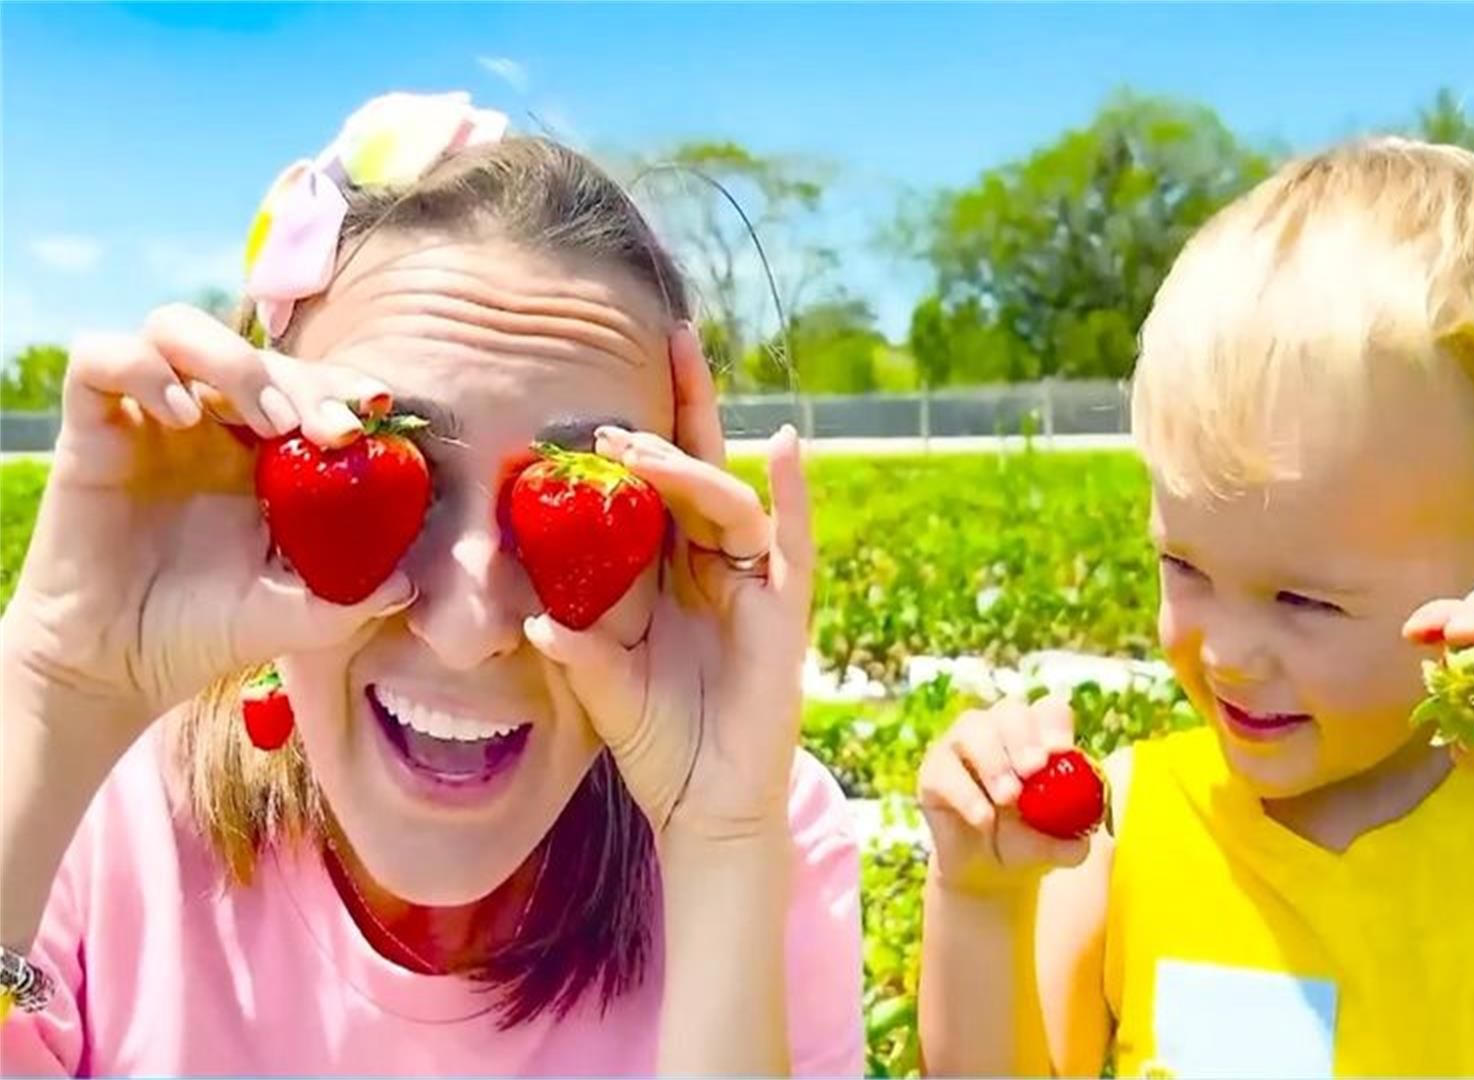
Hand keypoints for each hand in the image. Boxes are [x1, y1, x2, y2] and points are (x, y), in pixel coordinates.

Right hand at [1, 304, 414, 721]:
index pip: (310, 382)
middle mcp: (209, 422)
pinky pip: (101, 358)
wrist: (119, 667)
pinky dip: (142, 368)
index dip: (344, 383)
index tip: (378, 407)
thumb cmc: (209, 632)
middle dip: (307, 379)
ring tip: (270, 422)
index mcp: (267, 450)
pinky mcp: (89, 428)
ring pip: (179, 330)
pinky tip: (181, 414)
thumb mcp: (293, 617)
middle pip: (259, 352)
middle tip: (336, 431)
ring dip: (234, 360)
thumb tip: (408, 584)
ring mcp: (148, 418)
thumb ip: (348, 598)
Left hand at [524, 324, 814, 841]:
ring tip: (636, 443)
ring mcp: (754, 585)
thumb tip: (533, 621)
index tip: (602, 385)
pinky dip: (794, 494)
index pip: (658, 486)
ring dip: (690, 465)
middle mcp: (716, 566)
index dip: (641, 432)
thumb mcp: (602, 683)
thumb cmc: (657, 742)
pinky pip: (794, 544)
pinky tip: (787, 445)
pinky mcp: (785, 613)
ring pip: (729, 501)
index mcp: (671, 572)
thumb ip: (578, 646)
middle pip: (703, 468)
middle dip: (686, 406)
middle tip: (668, 339)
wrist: (704, 808)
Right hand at [917, 696, 1090, 895]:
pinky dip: (966, 793)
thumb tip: (1081, 841)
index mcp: (1036, 737)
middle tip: (1034, 769)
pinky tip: (983, 819)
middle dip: (1023, 737)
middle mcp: (998, 730)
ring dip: (994, 760)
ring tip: (1009, 797)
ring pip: (973, 728)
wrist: (984, 872)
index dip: (1054, 725)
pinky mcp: (933, 773)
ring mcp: (960, 746)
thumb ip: (1070, 841)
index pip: (1049, 710)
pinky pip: (944, 770)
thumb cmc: (1026, 842)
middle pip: (1011, 710)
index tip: (1061, 751)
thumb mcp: (1054, 847)